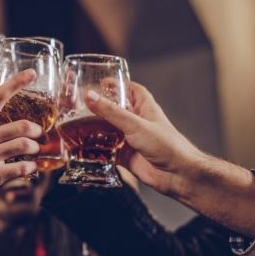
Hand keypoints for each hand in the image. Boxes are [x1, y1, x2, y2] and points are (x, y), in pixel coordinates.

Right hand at [0, 69, 41, 215]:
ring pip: (25, 145)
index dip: (17, 82)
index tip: (32, 73)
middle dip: (37, 131)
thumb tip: (2, 134)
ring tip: (34, 152)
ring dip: (35, 149)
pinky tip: (28, 168)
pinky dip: (30, 168)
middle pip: (22, 125)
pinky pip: (21, 167)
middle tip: (39, 135)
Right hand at [85, 82, 202, 196]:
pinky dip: (98, 151)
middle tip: (81, 106)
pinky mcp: (127, 157)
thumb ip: (111, 112)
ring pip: (110, 132)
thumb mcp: (135, 124)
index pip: (131, 89)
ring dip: (96, 131)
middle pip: (116, 111)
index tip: (102, 81)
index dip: (118, 84)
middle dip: (101, 109)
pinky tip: (86, 150)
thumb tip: (91, 97)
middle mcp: (137, 123)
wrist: (177, 174)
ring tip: (77, 127)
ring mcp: (132, 140)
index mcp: (145, 108)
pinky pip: (108, 152)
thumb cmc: (167, 145)